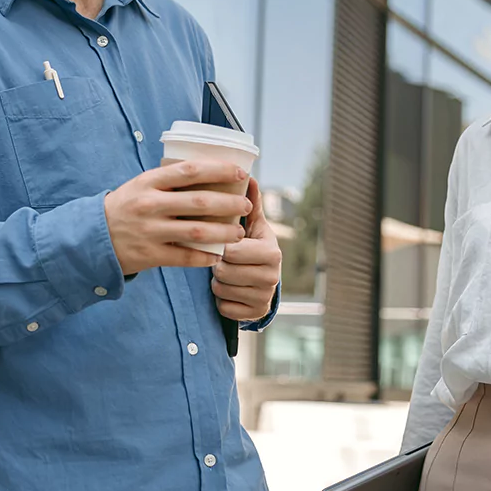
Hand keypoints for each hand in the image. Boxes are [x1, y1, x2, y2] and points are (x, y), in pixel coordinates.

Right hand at [104, 160, 252, 275]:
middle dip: (228, 204)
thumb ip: (169, 180)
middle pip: (199, 203)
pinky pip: (185, 257)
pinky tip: (218, 254)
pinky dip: (205, 257)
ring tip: (238, 232)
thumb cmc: (125, 206)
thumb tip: (210, 173)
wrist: (93, 236)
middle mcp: (150, 205)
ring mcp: (151, 231)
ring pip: (197, 232)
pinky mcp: (151, 254)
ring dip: (223, 232)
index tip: (239, 172)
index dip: (218, 170)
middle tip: (245, 205)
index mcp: (149, 182)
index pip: (190, 171)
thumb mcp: (141, 184)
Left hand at [213, 178, 280, 320]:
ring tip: (225, 273)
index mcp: (272, 252)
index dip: (222, 247)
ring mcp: (264, 297)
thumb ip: (250, 203)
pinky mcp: (254, 314)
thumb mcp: (254, 226)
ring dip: (217, 281)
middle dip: (217, 265)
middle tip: (222, 260)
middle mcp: (273, 276)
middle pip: (224, 271)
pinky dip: (221, 299)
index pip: (233, 250)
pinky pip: (224, 307)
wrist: (264, 280)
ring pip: (221, 289)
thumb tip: (249, 175)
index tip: (222, 244)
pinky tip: (229, 290)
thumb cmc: (253, 246)